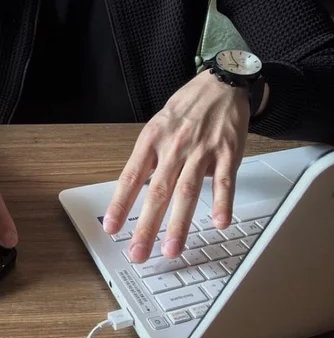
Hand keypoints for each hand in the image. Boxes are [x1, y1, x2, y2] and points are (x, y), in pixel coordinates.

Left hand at [103, 70, 249, 262]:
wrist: (220, 84)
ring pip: (188, 191)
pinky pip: (224, 181)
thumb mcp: (158, 125)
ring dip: (180, 224)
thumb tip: (144, 189)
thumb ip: (151, 156)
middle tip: (138, 253)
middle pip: (157, 191)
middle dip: (146, 226)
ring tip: (172, 249)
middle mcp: (174, 146)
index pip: (131, 176)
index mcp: (152, 139)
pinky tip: (220, 223)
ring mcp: (201, 150)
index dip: (120, 204)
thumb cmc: (186, 107)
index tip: (111, 227)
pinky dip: (223, 203)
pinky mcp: (227, 152)